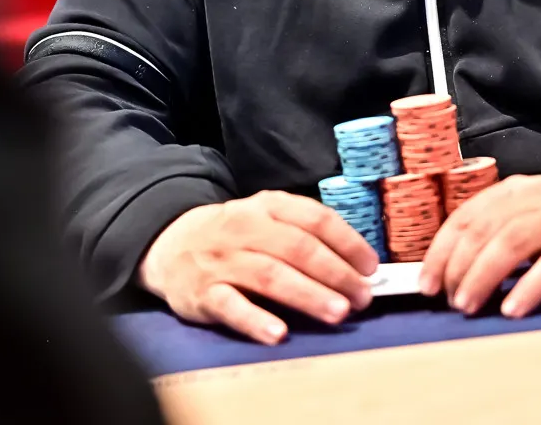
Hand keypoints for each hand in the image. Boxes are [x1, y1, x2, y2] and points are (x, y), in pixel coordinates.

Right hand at [138, 190, 378, 344]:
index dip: (347, 242)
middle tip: (362, 297)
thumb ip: (306, 234)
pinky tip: (279, 333)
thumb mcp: (267, 218)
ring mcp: (223, 260)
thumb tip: (358, 267)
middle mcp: (246, 227)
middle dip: (335, 273)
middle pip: (297, 248)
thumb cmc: (235, 236)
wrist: (170, 244)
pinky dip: (255, 319)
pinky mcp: (202, 292)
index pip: (315, 218)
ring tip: (337, 312)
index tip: (370, 267)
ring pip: (270, 274)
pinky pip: (230, 305)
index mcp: (268, 205)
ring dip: (308, 294)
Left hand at [418, 175, 540, 318]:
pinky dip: (530, 286)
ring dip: (483, 276)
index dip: (442, 251)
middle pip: (484, 230)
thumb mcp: (535, 212)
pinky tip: (514, 309)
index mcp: (516, 191)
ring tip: (468, 306)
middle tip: (449, 302)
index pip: (466, 217)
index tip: (426, 284)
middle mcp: (536, 199)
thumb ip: (500, 230)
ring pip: (513, 243)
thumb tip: (455, 269)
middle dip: (459, 268)